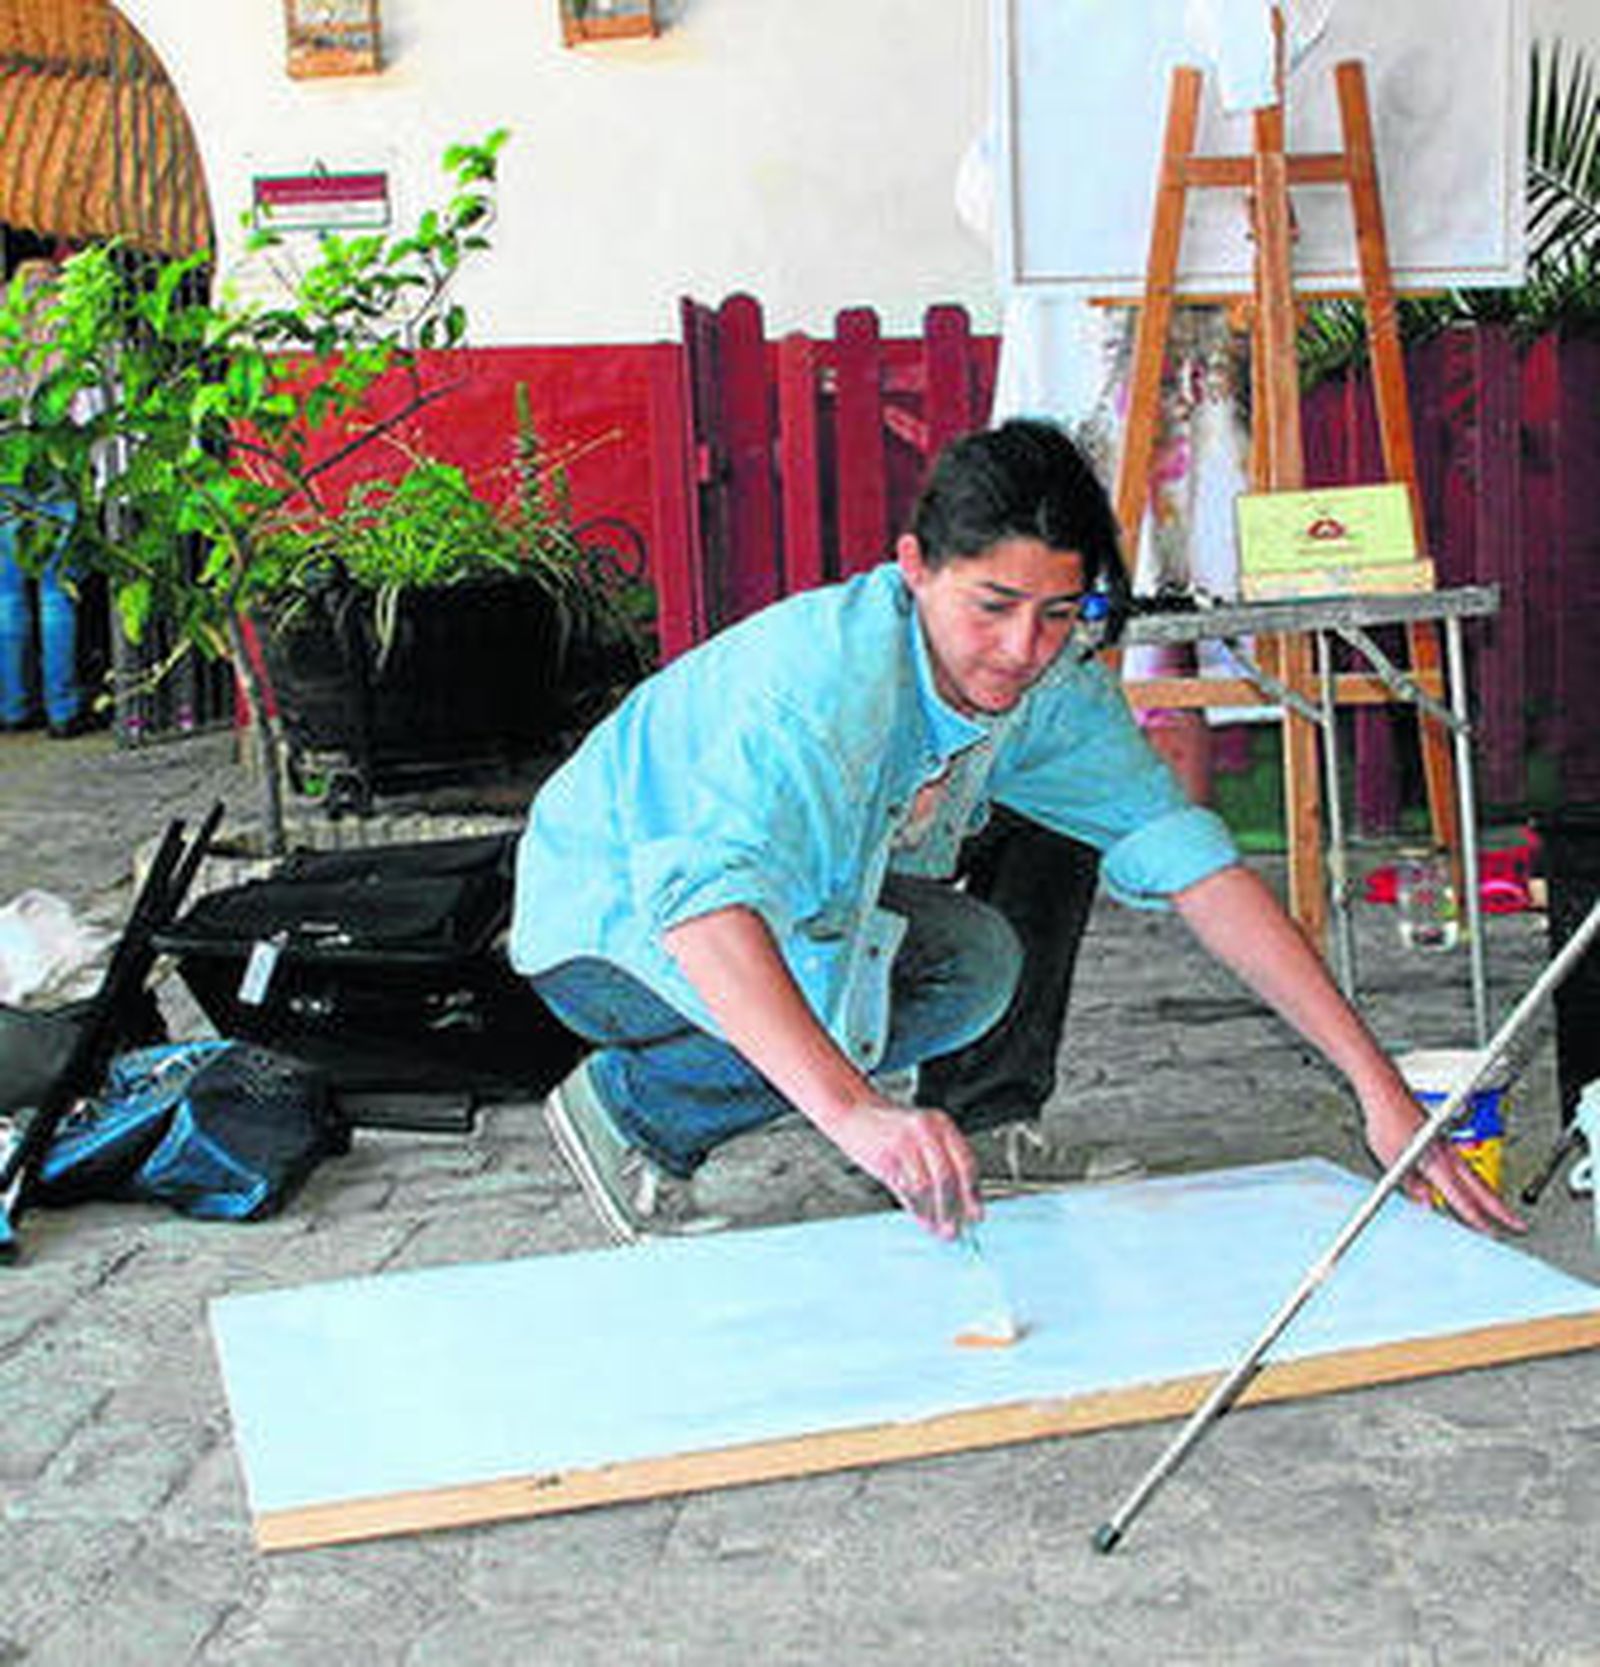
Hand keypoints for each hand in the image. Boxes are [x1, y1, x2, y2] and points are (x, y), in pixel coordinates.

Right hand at [827, 1101, 980, 1237]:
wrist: (853, 1113)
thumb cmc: (890, 1129)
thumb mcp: (922, 1138)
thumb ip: (942, 1164)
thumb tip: (961, 1204)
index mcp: (941, 1123)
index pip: (966, 1162)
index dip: (973, 1193)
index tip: (976, 1215)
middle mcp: (926, 1129)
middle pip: (947, 1177)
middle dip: (953, 1208)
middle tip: (955, 1228)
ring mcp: (904, 1141)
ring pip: (926, 1186)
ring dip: (933, 1213)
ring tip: (936, 1227)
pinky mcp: (886, 1156)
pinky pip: (906, 1189)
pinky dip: (915, 1209)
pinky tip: (920, 1217)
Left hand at [1362, 1081, 1525, 1235]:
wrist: (1386, 1091)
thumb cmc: (1386, 1120)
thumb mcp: (1391, 1161)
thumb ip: (1412, 1185)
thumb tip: (1426, 1203)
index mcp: (1435, 1162)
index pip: (1461, 1197)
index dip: (1477, 1217)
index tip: (1490, 1232)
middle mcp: (1447, 1155)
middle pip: (1481, 1188)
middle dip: (1501, 1209)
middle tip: (1518, 1225)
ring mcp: (1448, 1147)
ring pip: (1476, 1177)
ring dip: (1491, 1196)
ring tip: (1504, 1214)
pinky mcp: (1445, 1141)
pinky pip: (1465, 1167)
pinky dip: (1476, 1181)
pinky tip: (1475, 1188)